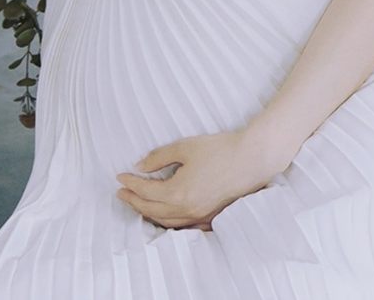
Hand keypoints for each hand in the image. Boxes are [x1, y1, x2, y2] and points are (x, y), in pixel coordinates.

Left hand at [114, 129, 282, 229]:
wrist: (253, 158)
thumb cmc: (220, 149)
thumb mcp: (185, 147)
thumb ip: (159, 158)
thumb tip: (140, 167)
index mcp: (177, 192)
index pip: (145, 191)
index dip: (130, 183)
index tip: (119, 176)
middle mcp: (186, 210)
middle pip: (151, 211)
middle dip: (133, 201)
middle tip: (121, 193)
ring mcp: (200, 216)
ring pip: (166, 222)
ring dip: (148, 214)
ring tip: (139, 204)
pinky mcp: (211, 217)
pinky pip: (184, 226)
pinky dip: (170, 222)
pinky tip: (166, 216)